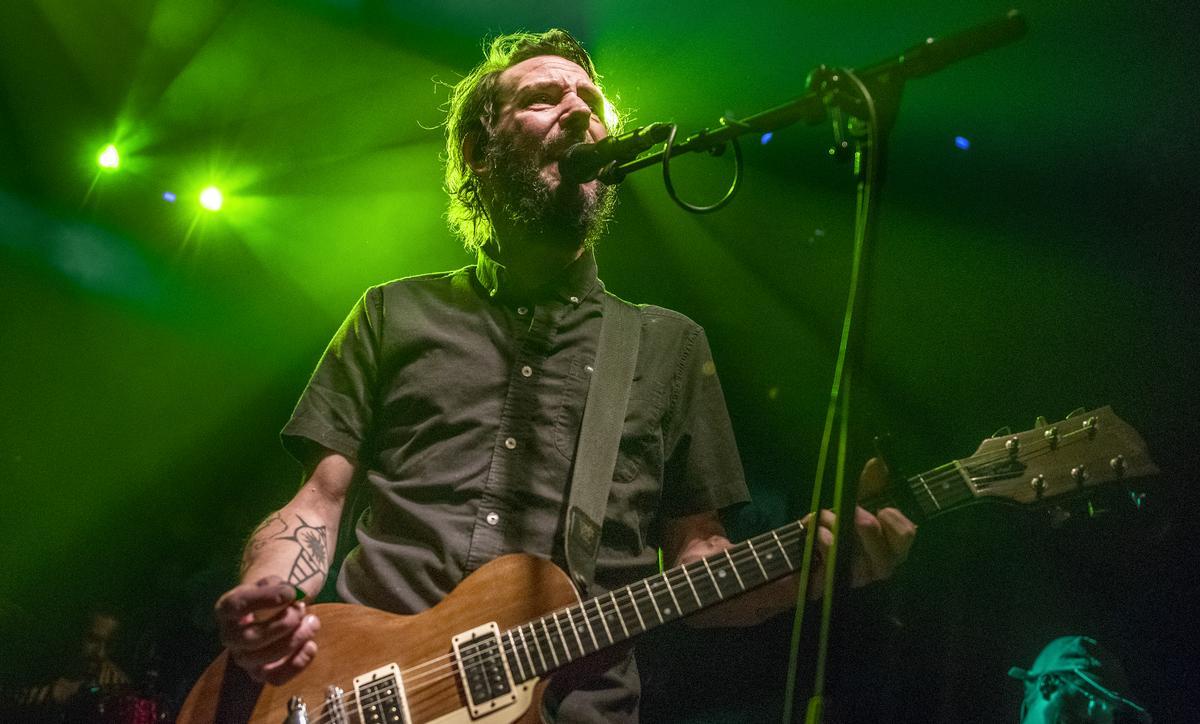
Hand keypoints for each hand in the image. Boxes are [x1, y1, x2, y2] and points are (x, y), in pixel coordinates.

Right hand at [215, 576, 319, 684]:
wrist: (273, 612)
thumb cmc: (271, 595)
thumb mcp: (272, 583)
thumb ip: (279, 586)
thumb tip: (291, 596)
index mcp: (227, 608)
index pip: (236, 606)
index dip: (264, 599)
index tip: (291, 593)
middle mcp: (229, 637)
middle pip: (250, 639)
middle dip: (283, 624)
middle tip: (301, 610)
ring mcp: (243, 658)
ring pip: (264, 659)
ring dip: (294, 641)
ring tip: (312, 623)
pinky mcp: (260, 674)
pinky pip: (276, 678)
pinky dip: (297, 664)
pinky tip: (311, 645)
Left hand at [802, 457, 916, 597]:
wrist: (802, 549)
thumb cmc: (837, 525)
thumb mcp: (854, 499)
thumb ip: (870, 483)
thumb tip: (878, 462)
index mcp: (891, 545)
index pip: (907, 536)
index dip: (896, 522)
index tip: (883, 509)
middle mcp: (878, 566)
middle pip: (886, 555)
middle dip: (866, 528)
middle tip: (852, 511)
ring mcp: (857, 579)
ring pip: (857, 559)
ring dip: (837, 528)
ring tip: (824, 516)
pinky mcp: (832, 583)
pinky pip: (832, 563)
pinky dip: (823, 540)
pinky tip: (815, 531)